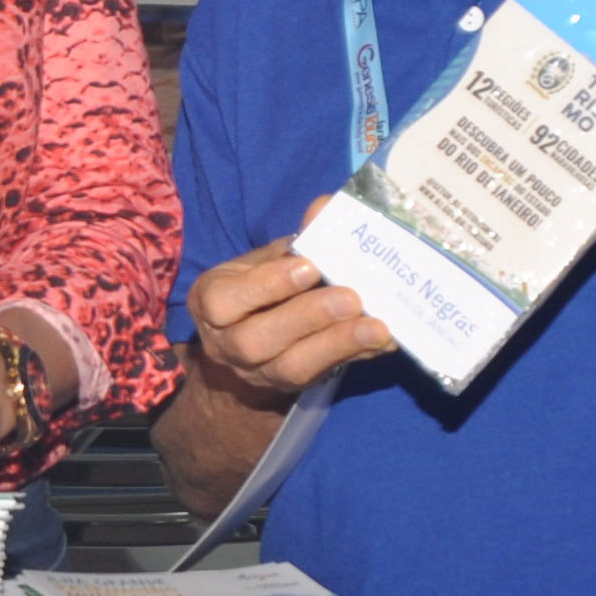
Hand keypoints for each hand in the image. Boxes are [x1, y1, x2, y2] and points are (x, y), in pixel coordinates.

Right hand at [183, 199, 391, 395]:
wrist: (250, 340)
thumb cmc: (259, 286)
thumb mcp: (265, 259)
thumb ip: (295, 240)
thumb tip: (326, 207)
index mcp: (211, 303)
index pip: (224, 301)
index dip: (267, 286)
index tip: (308, 267)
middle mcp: (227, 344)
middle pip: (257, 341)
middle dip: (308, 318)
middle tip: (351, 298)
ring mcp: (258, 372)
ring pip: (292, 367)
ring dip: (338, 345)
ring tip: (377, 327)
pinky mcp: (292, 387)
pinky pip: (325, 376)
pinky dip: (357, 356)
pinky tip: (384, 342)